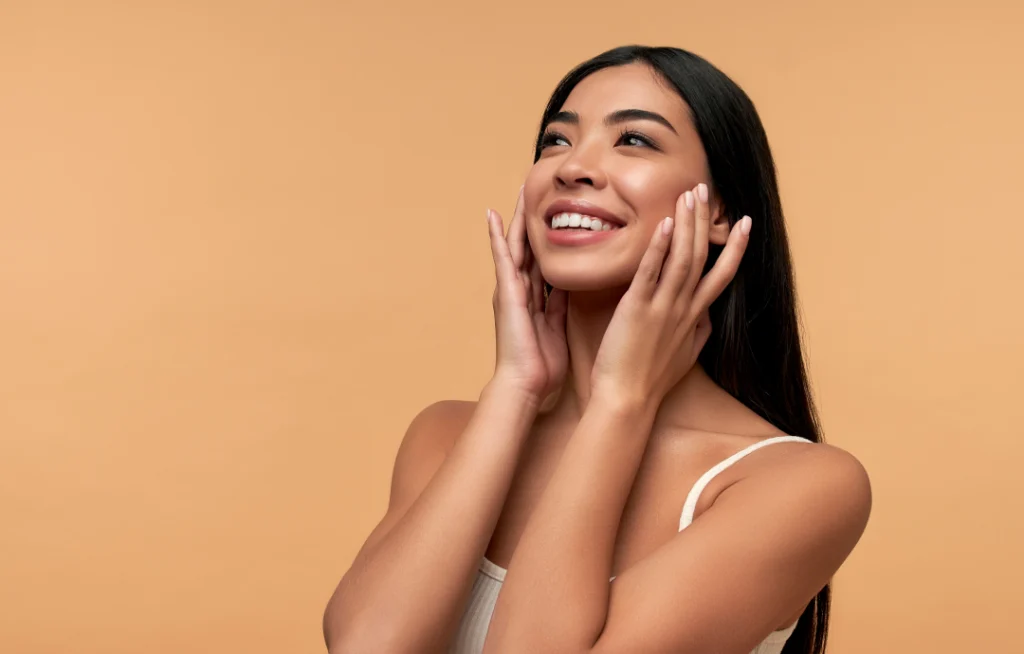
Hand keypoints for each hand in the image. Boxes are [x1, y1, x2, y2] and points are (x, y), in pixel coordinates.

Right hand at [486, 187, 568, 403]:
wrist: (525, 384)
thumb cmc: (541, 365)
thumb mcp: (557, 327)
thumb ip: (560, 306)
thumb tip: (570, 286)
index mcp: (534, 298)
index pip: (543, 259)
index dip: (549, 236)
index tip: (557, 213)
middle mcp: (519, 289)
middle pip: (528, 246)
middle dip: (533, 219)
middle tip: (536, 189)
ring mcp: (510, 289)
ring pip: (516, 245)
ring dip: (517, 218)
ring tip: (519, 190)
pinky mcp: (505, 292)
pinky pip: (502, 258)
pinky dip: (497, 237)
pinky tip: (493, 215)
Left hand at [590, 183, 750, 408]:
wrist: (627, 401)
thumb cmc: (649, 381)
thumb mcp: (685, 356)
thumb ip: (697, 333)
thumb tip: (707, 318)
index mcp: (694, 318)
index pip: (721, 276)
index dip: (735, 248)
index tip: (745, 222)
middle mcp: (683, 309)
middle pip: (702, 258)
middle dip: (705, 222)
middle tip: (705, 190)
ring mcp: (663, 308)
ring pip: (682, 259)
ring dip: (687, 225)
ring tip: (689, 196)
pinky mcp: (637, 309)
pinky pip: (651, 273)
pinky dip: (659, 247)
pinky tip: (664, 224)